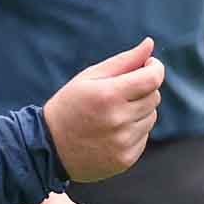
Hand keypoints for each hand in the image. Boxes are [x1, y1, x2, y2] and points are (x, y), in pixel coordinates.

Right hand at [42, 38, 163, 181]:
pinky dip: (134, 130)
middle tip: (121, 92)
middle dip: (143, 89)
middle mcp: (118, 120)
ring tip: (113, 113)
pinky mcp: (125, 159)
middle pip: (154, 97)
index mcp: (108, 95)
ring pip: (151, 117)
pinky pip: (144, 136)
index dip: (155, 68)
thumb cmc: (70, 105)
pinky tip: (112, 131)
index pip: (152, 78)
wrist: (48, 148)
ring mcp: (123, 142)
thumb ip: (123, 61)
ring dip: (139, 111)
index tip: (149, 65)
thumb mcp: (90, 77)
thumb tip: (150, 44)